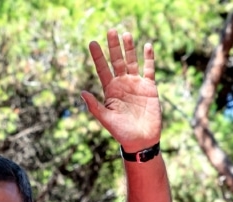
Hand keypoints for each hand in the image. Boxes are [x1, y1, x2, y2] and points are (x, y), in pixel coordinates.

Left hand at [81, 30, 161, 151]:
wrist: (141, 140)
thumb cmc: (122, 132)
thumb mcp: (106, 120)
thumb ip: (95, 106)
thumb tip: (82, 92)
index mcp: (110, 90)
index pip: (103, 69)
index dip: (98, 57)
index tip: (92, 43)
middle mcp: (122, 84)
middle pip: (117, 61)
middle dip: (113, 47)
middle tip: (110, 31)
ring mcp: (136, 84)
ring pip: (132, 62)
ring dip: (129, 49)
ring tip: (126, 34)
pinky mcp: (150, 87)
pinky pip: (149, 69)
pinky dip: (149, 58)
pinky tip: (147, 45)